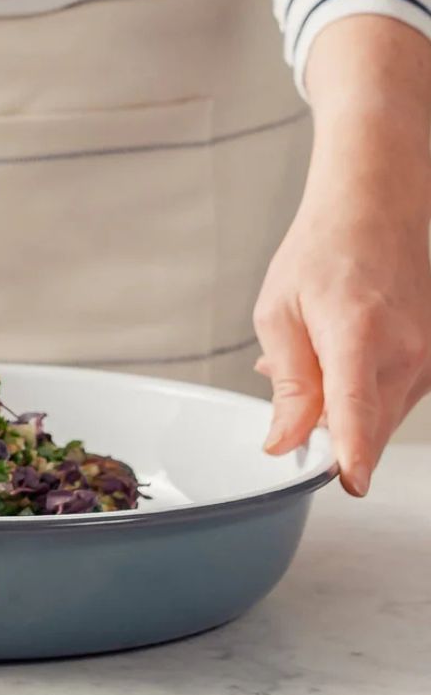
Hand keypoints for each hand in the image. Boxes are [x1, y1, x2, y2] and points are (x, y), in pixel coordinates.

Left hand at [257, 15, 430, 495]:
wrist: (373, 210)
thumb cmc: (320, 254)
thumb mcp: (279, 314)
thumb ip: (287, 384)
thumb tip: (284, 442)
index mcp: (358, 335)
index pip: (356, 411)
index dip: (351, 454)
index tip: (349, 484)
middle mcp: (406, 350)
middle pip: (366, 427)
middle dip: (327, 435)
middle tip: (293, 405)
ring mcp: (427, 356)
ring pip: (380, 418)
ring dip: (342, 411)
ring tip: (315, 357)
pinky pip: (392, 399)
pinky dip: (360, 395)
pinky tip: (335, 360)